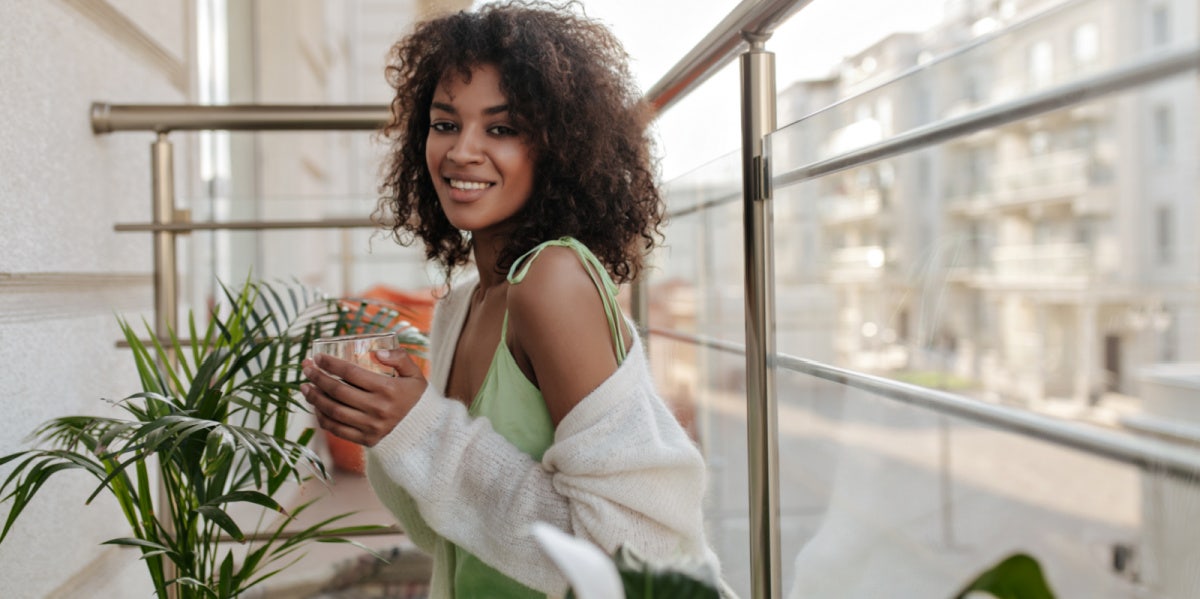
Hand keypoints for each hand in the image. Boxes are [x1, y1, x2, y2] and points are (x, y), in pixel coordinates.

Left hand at [300, 349, 427, 446]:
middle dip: (317, 377)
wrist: (425, 432)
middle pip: (338, 391)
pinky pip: (337, 429)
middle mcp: (377, 408)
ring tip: (304, 386)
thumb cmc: (416, 398)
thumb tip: (377, 352)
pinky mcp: (365, 439)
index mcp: (388, 389)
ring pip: (333, 411)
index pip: (351, 372)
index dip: (331, 363)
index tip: (318, 357)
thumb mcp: (415, 375)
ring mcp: (370, 426)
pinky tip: (316, 407)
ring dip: (314, 397)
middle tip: (306, 367)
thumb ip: (400, 358)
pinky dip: (322, 418)